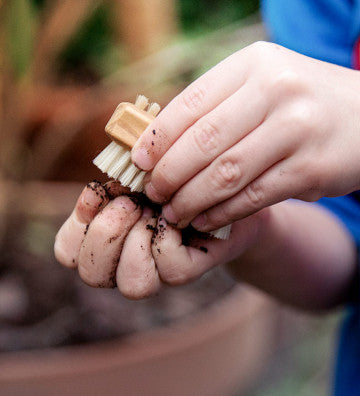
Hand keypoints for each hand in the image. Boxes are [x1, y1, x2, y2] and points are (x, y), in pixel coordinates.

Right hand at [54, 181, 262, 298]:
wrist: (220, 187)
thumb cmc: (173, 175)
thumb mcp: (140, 168)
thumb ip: (115, 175)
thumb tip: (100, 190)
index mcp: (107, 234)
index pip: (68, 252)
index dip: (75, 227)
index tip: (99, 193)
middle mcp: (127, 259)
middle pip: (91, 276)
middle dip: (105, 234)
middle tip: (130, 203)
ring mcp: (158, 270)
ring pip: (132, 286)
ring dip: (137, 243)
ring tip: (153, 213)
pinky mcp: (189, 269)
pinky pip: (171, 270)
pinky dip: (169, 238)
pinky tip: (178, 218)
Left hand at [131, 41, 359, 232]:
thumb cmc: (298, 104)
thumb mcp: (258, 87)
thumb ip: (215, 109)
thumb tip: (159, 143)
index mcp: (253, 65)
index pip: (190, 103)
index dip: (157, 137)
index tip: (139, 162)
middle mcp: (276, 91)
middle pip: (203, 141)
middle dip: (169, 174)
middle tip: (154, 192)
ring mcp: (297, 130)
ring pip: (225, 173)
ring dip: (191, 199)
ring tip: (173, 212)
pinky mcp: (311, 169)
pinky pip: (253, 197)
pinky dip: (222, 213)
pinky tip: (205, 220)